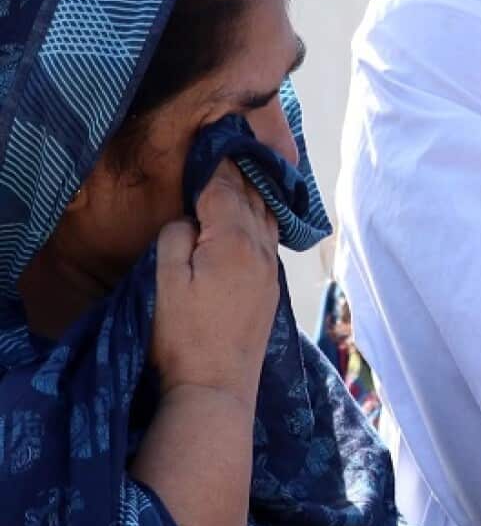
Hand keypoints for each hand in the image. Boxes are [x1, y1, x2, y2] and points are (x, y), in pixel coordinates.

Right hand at [151, 161, 278, 405]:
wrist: (215, 387)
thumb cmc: (182, 335)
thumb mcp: (164, 279)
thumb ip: (177, 237)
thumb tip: (192, 219)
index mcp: (234, 240)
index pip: (224, 187)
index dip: (215, 162)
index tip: (211, 137)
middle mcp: (260, 250)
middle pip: (252, 198)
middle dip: (240, 170)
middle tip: (232, 142)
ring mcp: (269, 271)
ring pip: (266, 218)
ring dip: (255, 193)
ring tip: (246, 169)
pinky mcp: (270, 289)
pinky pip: (268, 240)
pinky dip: (262, 218)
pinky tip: (254, 216)